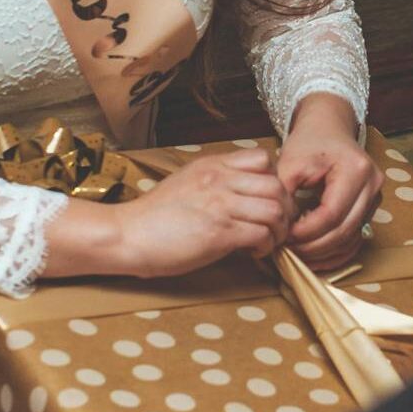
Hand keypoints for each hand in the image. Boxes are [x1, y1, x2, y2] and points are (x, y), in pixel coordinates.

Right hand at [116, 148, 295, 276]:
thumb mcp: (187, 184)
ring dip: (279, 230)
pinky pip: (262, 234)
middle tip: (277, 226)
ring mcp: (220, 205)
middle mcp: (220, 180)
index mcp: (213, 165)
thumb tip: (244, 197)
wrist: (127, 235)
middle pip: (277, 185)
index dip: (274, 181)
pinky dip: (266, 246)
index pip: (263, 158)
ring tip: (267, 241)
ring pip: (275, 210)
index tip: (268, 201)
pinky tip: (253, 252)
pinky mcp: (219, 233)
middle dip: (285, 209)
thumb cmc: (154, 216)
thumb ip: (216, 183)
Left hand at [277, 93, 382, 270]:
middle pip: (344, 230)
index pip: (331, 214)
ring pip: (351, 239)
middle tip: (288, 252)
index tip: (284, 238)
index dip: (307, 232)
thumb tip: (279, 228)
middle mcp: (373, 184)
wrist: (329, 128)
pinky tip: (314, 256)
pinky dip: (335, 251)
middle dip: (314, 247)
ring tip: (298, 256)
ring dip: (324, 253)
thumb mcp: (290, 161)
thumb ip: (283, 194)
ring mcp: (375, 198)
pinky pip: (355, 239)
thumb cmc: (310, 141)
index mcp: (356, 169)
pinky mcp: (370, 208)